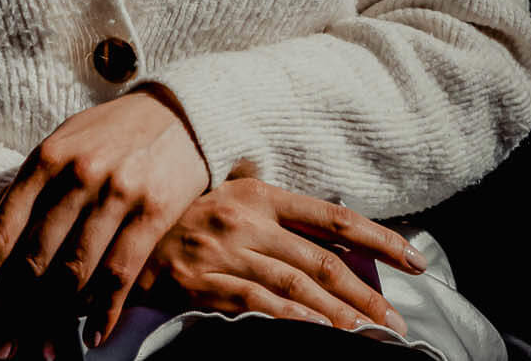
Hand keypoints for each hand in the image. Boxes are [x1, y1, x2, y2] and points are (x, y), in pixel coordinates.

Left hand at [0, 89, 209, 354]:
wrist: (178, 112)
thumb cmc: (107, 133)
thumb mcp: (57, 147)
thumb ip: (17, 191)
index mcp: (44, 160)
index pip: (2, 231)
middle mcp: (76, 176)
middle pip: (35, 261)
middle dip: (15, 312)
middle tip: (4, 348)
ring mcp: (116, 193)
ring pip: (75, 272)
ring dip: (55, 320)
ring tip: (42, 352)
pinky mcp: (153, 211)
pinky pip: (121, 273)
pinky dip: (104, 311)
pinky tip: (92, 337)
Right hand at [134, 177, 425, 338]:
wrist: (115, 234)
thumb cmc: (178, 217)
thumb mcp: (224, 197)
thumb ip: (269, 205)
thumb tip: (328, 224)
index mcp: (258, 193)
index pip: (333, 217)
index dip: (378, 239)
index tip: (415, 261)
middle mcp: (245, 219)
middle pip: (321, 262)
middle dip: (366, 296)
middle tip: (396, 323)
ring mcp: (223, 253)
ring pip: (297, 289)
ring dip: (338, 318)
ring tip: (370, 338)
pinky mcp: (201, 284)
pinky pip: (258, 307)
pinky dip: (292, 322)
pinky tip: (316, 335)